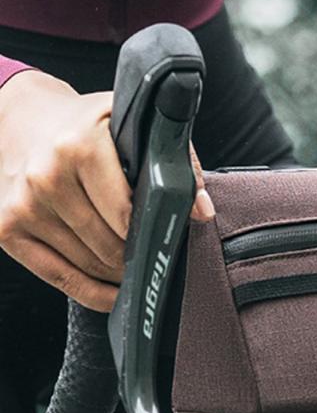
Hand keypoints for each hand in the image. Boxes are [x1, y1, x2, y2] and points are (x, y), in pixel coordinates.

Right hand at [0, 70, 213, 311]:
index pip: (127, 215)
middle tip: (156, 256)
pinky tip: (116, 294)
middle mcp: (44, 178)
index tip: (167, 238)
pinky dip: (93, 292)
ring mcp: (22, 206)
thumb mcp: (132, 127)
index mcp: (77, 147)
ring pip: (88, 265)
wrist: (21, 118)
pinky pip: (60, 277)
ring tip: (137, 266)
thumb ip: (176, 162)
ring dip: (119, 274)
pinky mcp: (6, 229)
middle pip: (109, 245)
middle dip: (138, 256)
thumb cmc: (87, 126)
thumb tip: (202, 212)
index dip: (152, 233)